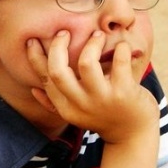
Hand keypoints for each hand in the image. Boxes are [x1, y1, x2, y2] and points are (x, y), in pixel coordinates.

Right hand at [27, 30, 158, 143]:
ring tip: (97, 35)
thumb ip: (55, 103)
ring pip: (87, 63)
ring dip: (91, 44)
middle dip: (58, 46)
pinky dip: (121, 49)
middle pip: (58, 71)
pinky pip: (119, 62)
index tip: (32, 40)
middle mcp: (81, 104)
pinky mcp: (124, 92)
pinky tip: (122, 47)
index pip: (45, 79)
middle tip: (65, 33)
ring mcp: (103, 99)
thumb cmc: (104, 117)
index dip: (35, 57)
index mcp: (66, 108)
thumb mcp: (77, 114)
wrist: (134, 135)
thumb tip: (34, 89)